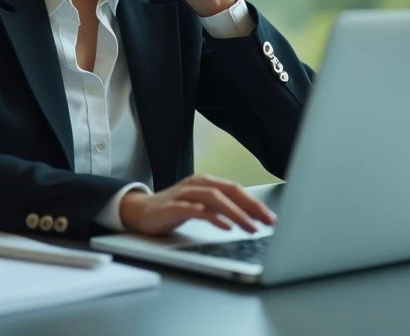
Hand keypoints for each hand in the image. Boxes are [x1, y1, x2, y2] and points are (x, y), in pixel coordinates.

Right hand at [117, 174, 276, 235]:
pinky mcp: (173, 207)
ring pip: (216, 199)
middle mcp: (197, 184)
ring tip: (251, 227)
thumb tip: (249, 218)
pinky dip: (213, 218)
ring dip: (236, 213)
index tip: (271, 217)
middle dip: (251, 206)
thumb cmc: (172, 209)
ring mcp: (185, 194)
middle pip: (230, 191)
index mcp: (206, 182)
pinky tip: (225, 227)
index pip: (236, 189)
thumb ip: (219, 208)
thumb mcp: (199, 206)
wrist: (139, 212)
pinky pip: (197, 210)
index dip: (255, 202)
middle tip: (268, 221)